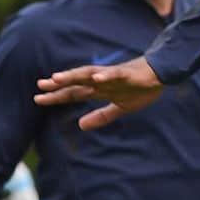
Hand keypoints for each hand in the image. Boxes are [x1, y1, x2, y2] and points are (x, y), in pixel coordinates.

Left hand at [34, 55, 163, 129]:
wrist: (161, 74)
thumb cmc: (140, 88)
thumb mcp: (120, 107)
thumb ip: (101, 116)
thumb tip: (80, 126)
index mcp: (100, 90)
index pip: (74, 93)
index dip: (57, 96)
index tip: (37, 99)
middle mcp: (102, 81)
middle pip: (76, 82)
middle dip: (59, 85)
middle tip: (40, 86)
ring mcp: (113, 76)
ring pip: (89, 74)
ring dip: (73, 75)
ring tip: (58, 78)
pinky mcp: (127, 74)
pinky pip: (114, 74)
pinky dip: (105, 76)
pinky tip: (96, 78)